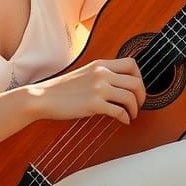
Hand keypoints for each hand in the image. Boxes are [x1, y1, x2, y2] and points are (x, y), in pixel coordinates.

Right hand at [27, 57, 146, 123]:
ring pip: (130, 97)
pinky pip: (119, 111)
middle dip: (142, 96)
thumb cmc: (62, 89)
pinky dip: (125, 118)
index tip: (137, 88)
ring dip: (135, 108)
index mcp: (100, 65)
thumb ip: (102, 75)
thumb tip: (120, 85)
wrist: (43, 97)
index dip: (140, 77)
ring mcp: (98, 89)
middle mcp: (102, 74)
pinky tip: (123, 121)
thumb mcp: (85, 73)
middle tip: (139, 104)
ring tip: (132, 114)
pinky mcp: (94, 104)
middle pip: (136, 82)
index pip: (132, 64)